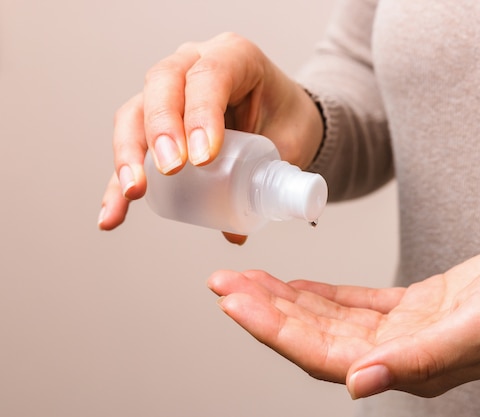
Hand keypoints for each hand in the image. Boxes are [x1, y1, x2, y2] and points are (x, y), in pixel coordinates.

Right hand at [98, 32, 323, 240]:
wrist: (285, 117)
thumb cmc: (288, 121)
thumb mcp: (292, 141)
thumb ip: (272, 178)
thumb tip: (234, 231)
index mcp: (235, 56)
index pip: (210, 75)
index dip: (201, 113)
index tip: (204, 158)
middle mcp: (194, 63)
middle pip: (162, 84)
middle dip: (161, 129)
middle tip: (170, 169)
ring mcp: (169, 90)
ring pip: (135, 112)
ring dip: (129, 154)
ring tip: (133, 193)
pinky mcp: (153, 121)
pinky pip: (131, 147)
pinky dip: (118, 181)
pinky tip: (112, 213)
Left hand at [207, 226, 479, 397]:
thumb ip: (422, 359)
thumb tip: (356, 383)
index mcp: (414, 364)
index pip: (324, 355)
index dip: (275, 330)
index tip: (235, 300)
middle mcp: (402, 352)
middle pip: (316, 336)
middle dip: (266, 311)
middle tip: (223, 284)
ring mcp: (408, 328)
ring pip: (330, 317)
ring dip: (286, 299)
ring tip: (245, 279)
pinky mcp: (418, 304)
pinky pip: (356, 301)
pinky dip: (321, 292)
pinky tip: (295, 284)